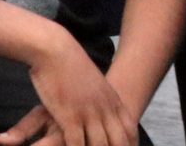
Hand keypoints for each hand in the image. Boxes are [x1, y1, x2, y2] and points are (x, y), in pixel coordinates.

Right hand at [0, 34, 136, 145]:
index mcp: (112, 99)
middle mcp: (104, 108)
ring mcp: (88, 113)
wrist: (55, 48)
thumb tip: (105, 106)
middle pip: (119, 140)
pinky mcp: (70, 117)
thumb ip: (101, 96)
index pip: (129, 128)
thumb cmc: (69, 64)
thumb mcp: (93, 81)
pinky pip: (77, 144)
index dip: (131, 143)